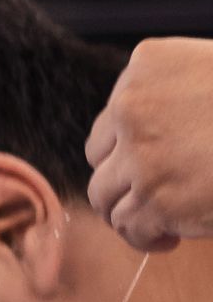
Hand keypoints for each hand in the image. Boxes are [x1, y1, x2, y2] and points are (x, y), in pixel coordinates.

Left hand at [86, 37, 212, 249]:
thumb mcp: (212, 71)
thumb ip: (178, 93)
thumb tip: (162, 136)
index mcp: (147, 64)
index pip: (115, 115)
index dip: (130, 146)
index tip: (155, 163)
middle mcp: (132, 106)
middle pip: (101, 157)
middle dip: (124, 180)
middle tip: (155, 195)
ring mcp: (140, 155)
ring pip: (105, 196)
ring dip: (130, 212)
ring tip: (162, 220)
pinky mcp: (155, 199)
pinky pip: (128, 227)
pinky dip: (146, 238)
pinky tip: (171, 237)